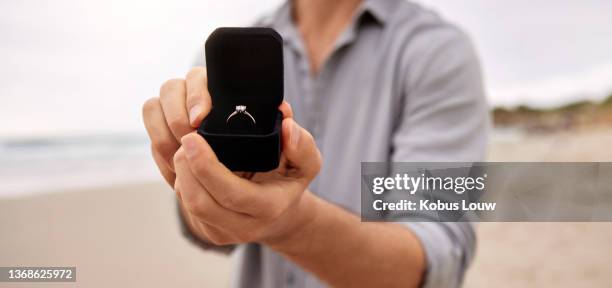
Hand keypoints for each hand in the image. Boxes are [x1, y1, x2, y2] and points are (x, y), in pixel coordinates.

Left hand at [143, 67, 321, 244]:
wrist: (280, 214)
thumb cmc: (289, 181)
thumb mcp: (307, 163)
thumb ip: (302, 144)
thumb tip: (286, 122)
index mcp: (268, 207)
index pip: (231, 194)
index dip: (207, 167)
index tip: (193, 137)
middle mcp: (243, 226)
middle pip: (200, 203)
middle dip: (186, 167)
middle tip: (185, 137)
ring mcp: (221, 231)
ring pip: (187, 204)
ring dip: (179, 171)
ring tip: (185, 144)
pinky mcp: (204, 228)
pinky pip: (181, 203)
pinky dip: (177, 176)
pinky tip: (184, 157)